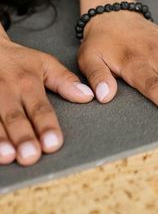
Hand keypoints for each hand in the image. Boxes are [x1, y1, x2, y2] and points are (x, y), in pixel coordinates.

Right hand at [0, 37, 93, 165]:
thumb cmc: (19, 61)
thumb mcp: (45, 64)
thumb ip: (65, 81)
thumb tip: (88, 96)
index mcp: (27, 82)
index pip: (40, 108)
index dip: (47, 126)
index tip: (53, 144)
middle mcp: (7, 91)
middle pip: (16, 117)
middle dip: (24, 137)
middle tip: (31, 156)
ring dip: (1, 140)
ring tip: (9, 157)